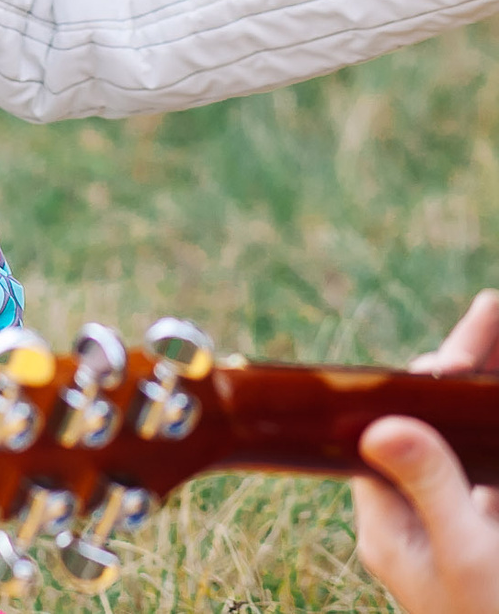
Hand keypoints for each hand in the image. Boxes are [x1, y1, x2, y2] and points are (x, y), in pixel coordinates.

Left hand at [352, 290, 498, 613]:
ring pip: (469, 449)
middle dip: (468, 372)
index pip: (393, 427)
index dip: (431, 377)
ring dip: (487, 402)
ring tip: (497, 344)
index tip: (466, 337)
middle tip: (493, 313)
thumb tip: (382, 424)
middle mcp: (416, 523)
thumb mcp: (464, 556)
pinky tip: (497, 407)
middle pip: (434, 427)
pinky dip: (492, 440)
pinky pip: (487, 476)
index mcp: (389, 523)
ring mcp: (458, 532)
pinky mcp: (485, 540)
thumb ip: (430, 487)